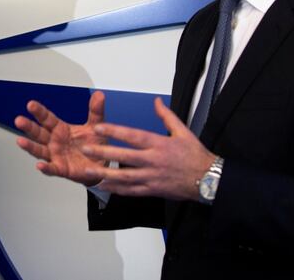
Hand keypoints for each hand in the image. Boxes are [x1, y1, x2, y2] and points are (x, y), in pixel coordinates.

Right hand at [15, 91, 106, 185]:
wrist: (101, 164)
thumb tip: (99, 95)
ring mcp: (55, 155)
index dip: (39, 111)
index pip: (47, 118)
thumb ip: (95, 111)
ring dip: (30, 146)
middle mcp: (54, 141)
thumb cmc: (93, 145)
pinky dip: (45, 167)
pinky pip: (52, 168)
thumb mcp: (95, 126)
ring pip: (40, 150)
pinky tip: (40, 165)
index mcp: (60, 129)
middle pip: (39, 133)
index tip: (31, 104)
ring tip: (21, 141)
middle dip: (28, 127)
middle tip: (19, 120)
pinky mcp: (61, 169)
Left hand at [81, 97, 215, 200]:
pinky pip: (132, 191)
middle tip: (85, 149)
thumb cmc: (195, 155)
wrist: (208, 179)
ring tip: (88, 170)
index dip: (114, 131)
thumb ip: (166, 116)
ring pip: (124, 176)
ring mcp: (152, 177)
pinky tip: (104, 186)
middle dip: (103, 152)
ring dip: (105, 174)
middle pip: (124, 156)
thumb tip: (157, 101)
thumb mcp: (182, 131)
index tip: (98, 127)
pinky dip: (117, 189)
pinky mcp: (153, 190)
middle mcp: (153, 160)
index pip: (132, 135)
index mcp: (159, 144)